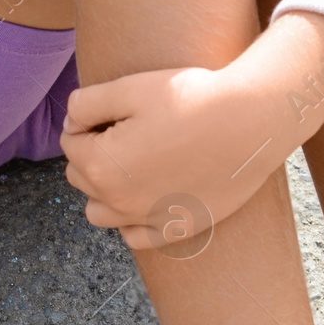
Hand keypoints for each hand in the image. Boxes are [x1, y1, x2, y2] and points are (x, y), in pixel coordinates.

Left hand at [63, 11, 323, 252]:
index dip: (89, 123)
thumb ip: (85, 104)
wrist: (253, 119)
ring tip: (132, 165)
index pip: (70, 143)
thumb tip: (70, 123)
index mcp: (100, 165)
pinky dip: (132, 220)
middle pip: (81, 177)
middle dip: (94, 154)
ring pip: (99, 212)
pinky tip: (147, 195)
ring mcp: (146, 218)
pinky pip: (134, 236)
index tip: (117, 111)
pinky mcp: (176, 228)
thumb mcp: (131, 87)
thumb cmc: (193, 98)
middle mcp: (117, 200)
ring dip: (105, 191)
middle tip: (129, 132)